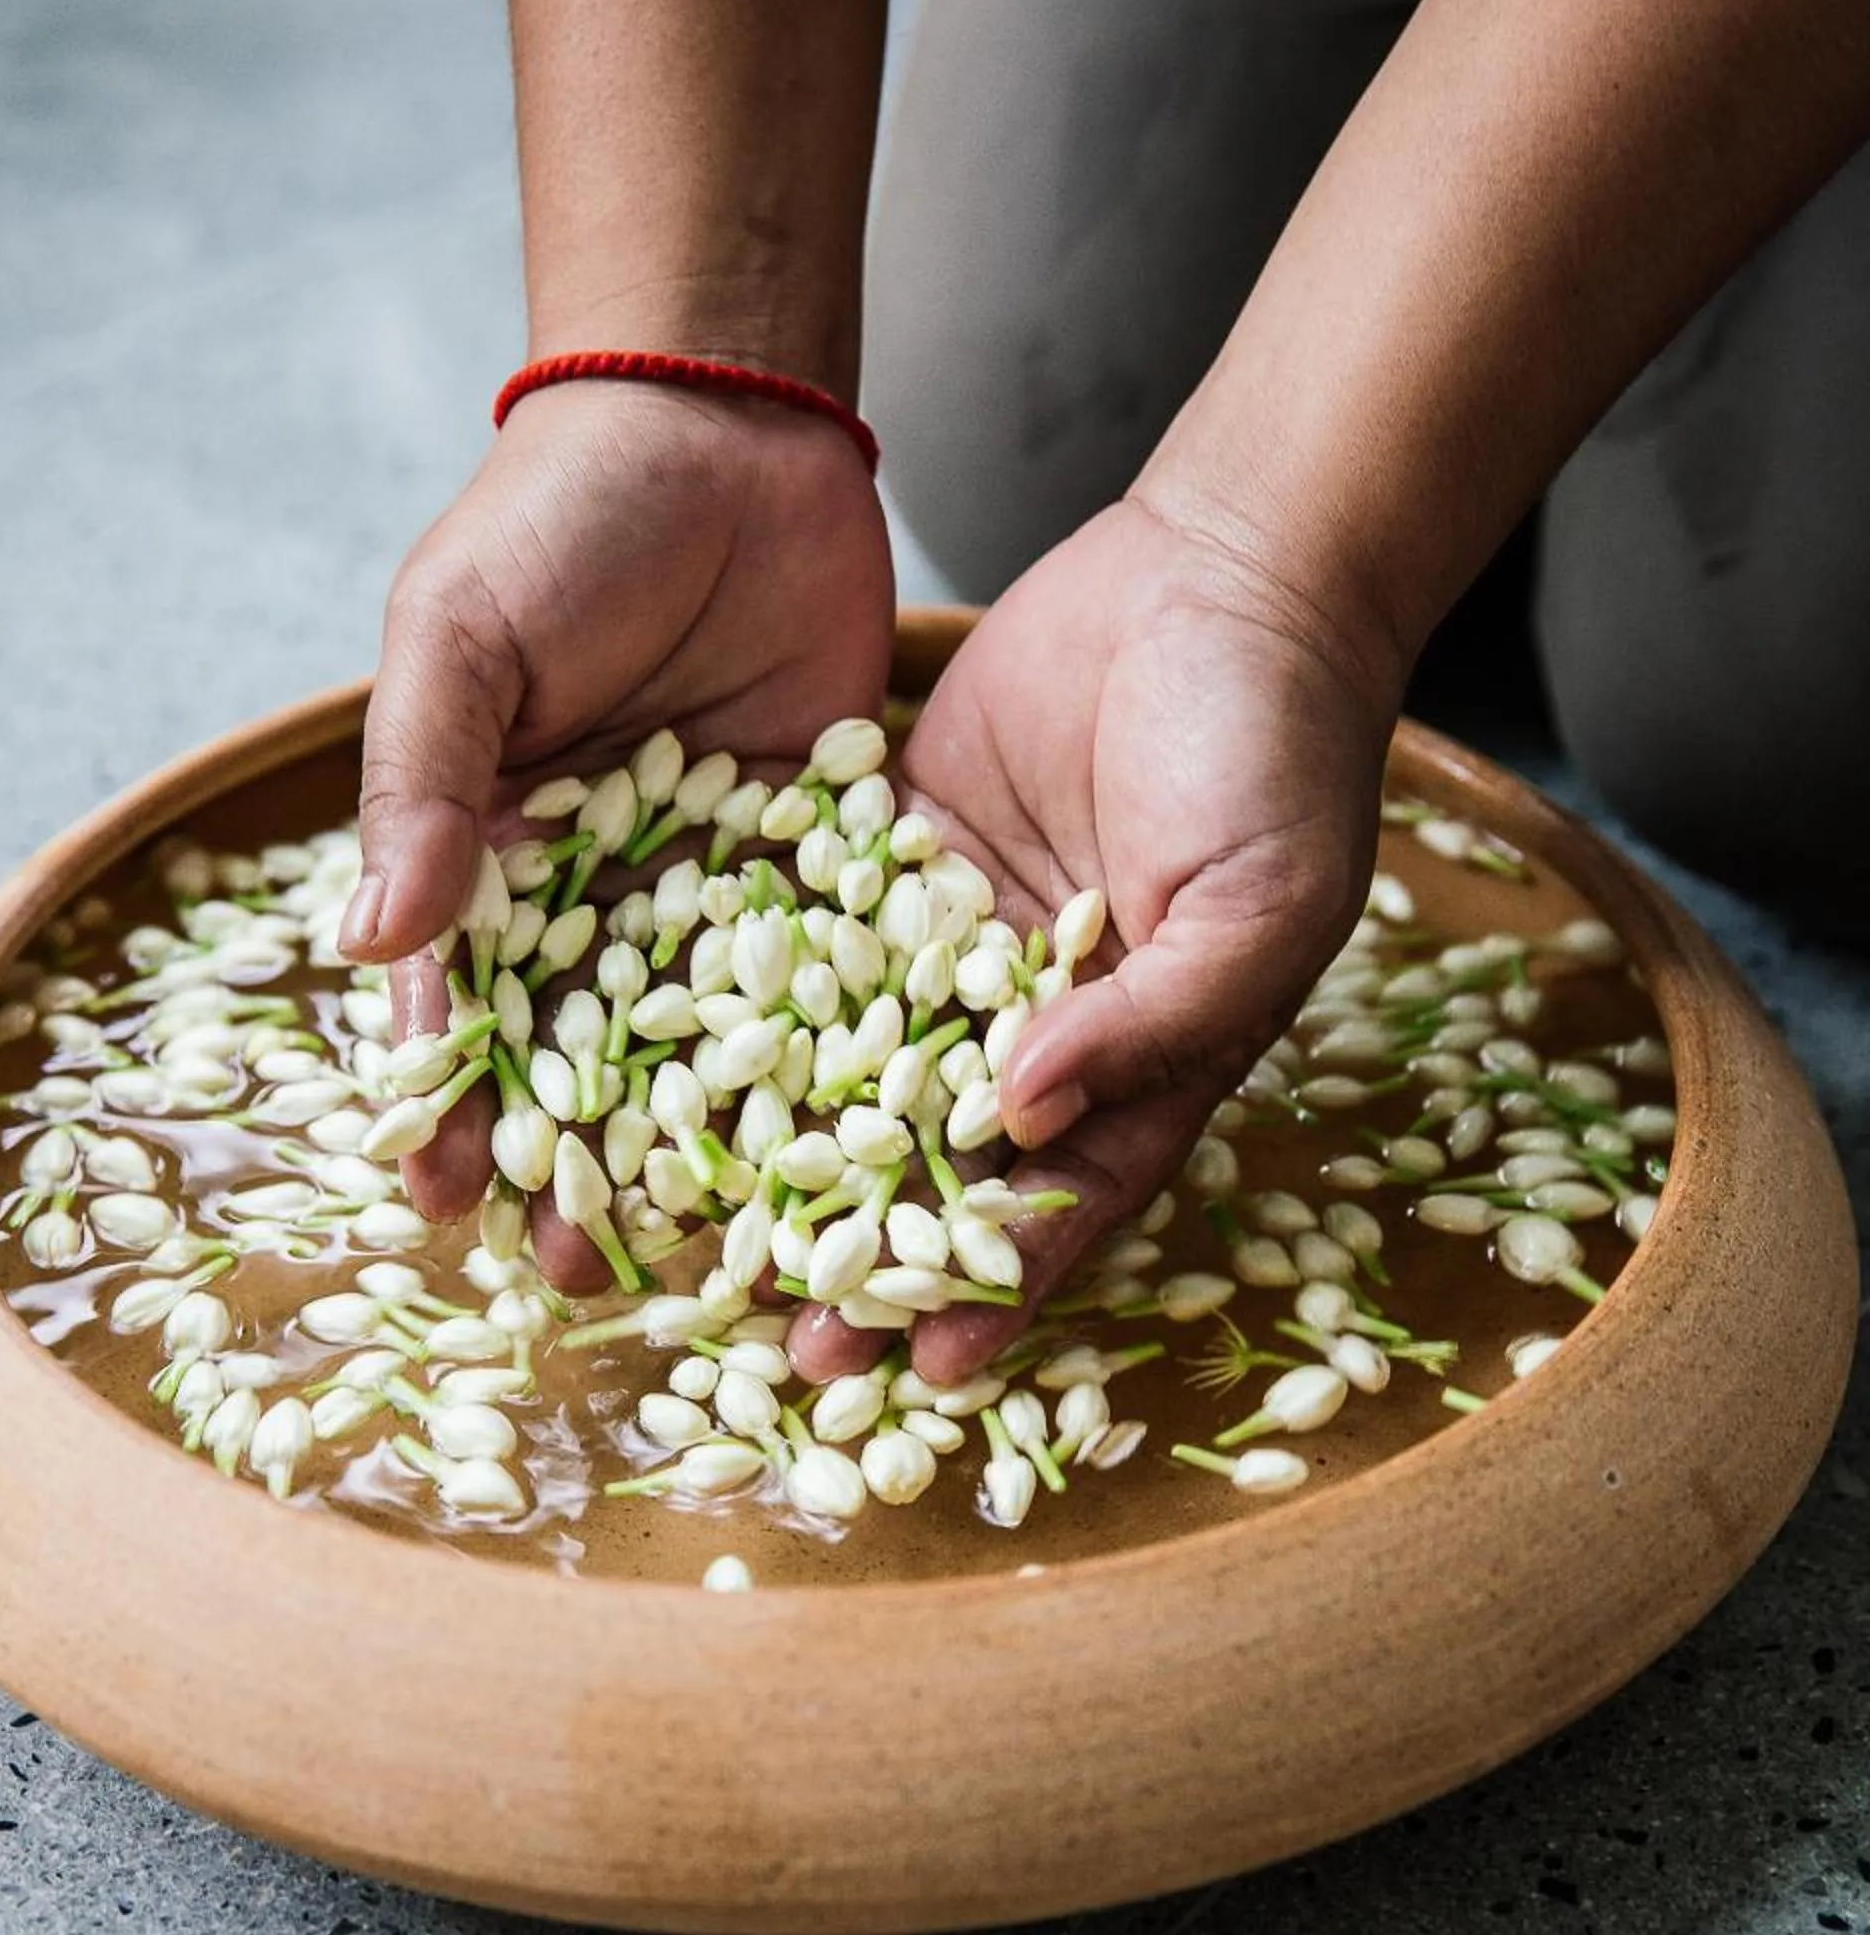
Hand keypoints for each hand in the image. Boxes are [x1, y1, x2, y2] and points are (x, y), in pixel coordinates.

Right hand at [340, 379, 893, 1280]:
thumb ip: (422, 786)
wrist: (728, 421)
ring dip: (708, 1143)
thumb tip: (372, 942)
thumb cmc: (559, 519)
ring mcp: (716, 877)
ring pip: (711, 1039)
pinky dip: (839, 1052)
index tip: (446, 1197)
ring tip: (714, 1245)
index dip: (455, 1100)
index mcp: (491, 846)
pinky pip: (833, 968)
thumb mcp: (461, 640)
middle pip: (589, 1052)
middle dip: (583, 1159)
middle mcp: (601, 883)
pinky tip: (856, 1142)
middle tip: (587, 1267)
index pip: (465, 1001)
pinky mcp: (824, 852)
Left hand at [787, 490, 1405, 1387]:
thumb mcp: (1251, 906)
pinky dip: (736, 993)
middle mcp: (1035, 1021)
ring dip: (783, 1148)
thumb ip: (1149, 1021)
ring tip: (699, 1233)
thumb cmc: (1280, 750)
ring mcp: (952, 941)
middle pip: (936, 1159)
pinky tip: (654, 1058)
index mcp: (1137, 1059)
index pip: (1059, 1198)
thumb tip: (1027, 1116)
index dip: (994, 1281)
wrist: (1227, 572)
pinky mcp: (887, 851)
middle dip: (864, 1250)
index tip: (924, 1362)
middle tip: (784, 1341)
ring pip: (852, 1063)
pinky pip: (804, 932)